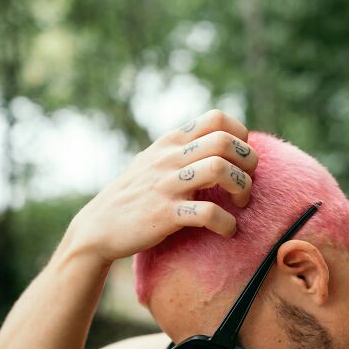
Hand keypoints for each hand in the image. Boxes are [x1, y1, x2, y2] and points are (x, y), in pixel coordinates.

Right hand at [65, 109, 258, 263]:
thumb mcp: (154, 161)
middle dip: (249, 164)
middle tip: (245, 186)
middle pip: (225, 142)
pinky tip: (227, 230)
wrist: (99, 227)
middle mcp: (170, 158)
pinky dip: (226, 223)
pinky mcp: (165, 214)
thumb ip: (183, 149)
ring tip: (241, 205)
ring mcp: (167, 185)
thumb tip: (218, 140)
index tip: (241, 160)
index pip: (218, 118)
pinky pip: (207, 213)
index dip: (241, 137)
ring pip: (219, 170)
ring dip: (242, 188)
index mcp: (171, 142)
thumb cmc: (134, 196)